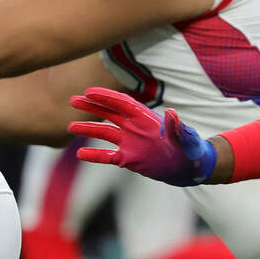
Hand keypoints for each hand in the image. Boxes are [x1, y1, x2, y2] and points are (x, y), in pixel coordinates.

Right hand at [67, 88, 215, 186]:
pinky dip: (95, 155)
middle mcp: (135, 127)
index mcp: (146, 118)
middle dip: (92, 106)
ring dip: (88, 129)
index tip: (89, 92)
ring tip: (70, 127)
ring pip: (104, 133)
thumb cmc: (189, 148)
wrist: (188, 166)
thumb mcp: (185, 137)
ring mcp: (130, 142)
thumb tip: (172, 112)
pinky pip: (108, 156)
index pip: (123, 104)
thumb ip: (177, 127)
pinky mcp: (129, 158)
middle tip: (73, 100)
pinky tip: (79, 154)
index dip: (106, 97)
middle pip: (109, 113)